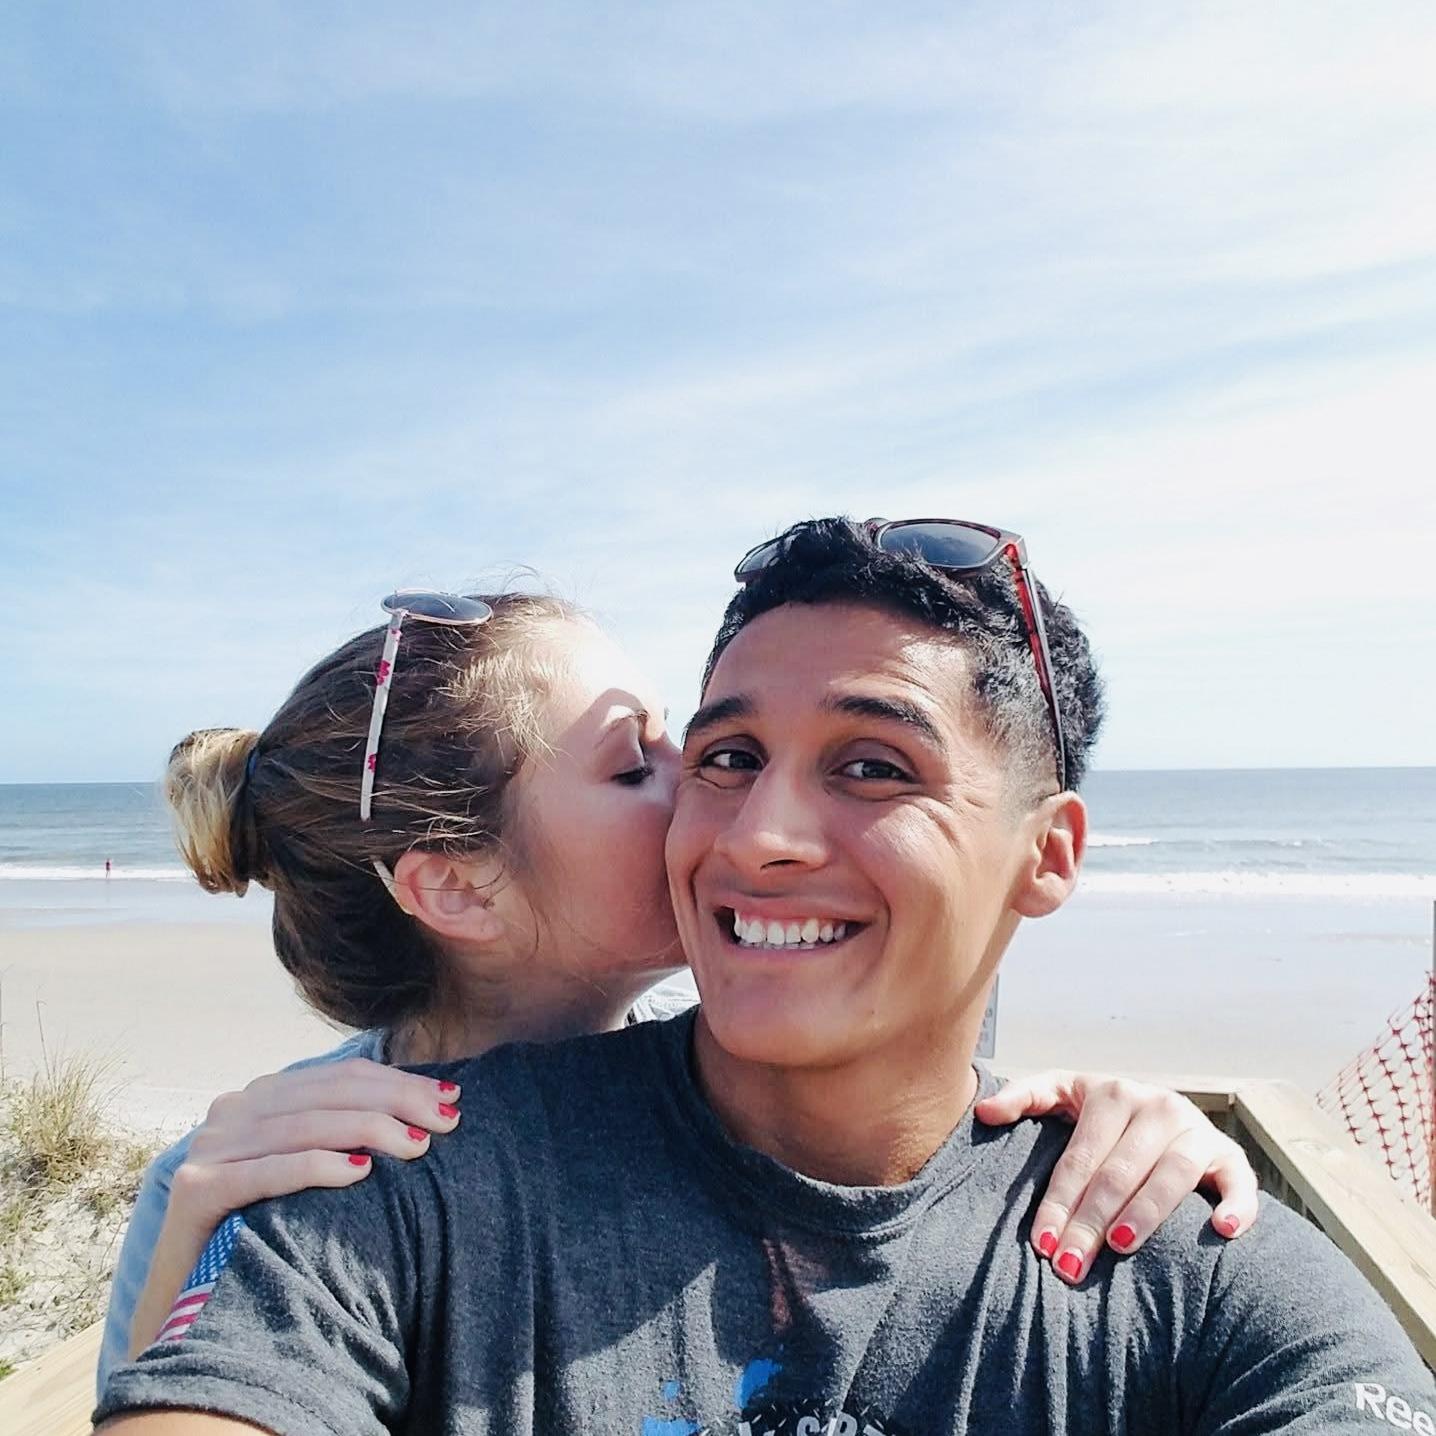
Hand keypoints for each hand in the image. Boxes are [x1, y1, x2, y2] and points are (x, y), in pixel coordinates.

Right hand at [168, 1058, 461, 1232]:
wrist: (187, 1306)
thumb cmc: (264, 1236)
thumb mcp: (305, 1174)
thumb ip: (342, 1136)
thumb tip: (425, 1115)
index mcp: (261, 1098)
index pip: (342, 1077)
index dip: (400, 1082)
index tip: (452, 1098)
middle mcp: (232, 1111)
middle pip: (330, 1093)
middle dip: (397, 1101)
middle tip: (448, 1121)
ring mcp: (210, 1147)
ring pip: (306, 1125)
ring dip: (371, 1129)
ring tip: (418, 1146)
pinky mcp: (196, 1189)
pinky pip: (269, 1169)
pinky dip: (318, 1165)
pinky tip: (361, 1172)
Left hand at [974, 1070, 1257, 1284]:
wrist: (1158, 1111)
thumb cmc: (1099, 1115)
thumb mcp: (1061, 1094)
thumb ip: (1024, 1097)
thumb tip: (983, 1113)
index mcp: (1113, 1094)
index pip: (1080, 1157)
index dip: (1058, 1201)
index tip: (1041, 1244)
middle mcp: (1158, 1107)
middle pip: (1119, 1173)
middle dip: (1091, 1222)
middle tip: (1069, 1265)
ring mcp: (1196, 1131)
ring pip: (1172, 1175)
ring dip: (1147, 1213)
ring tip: (1120, 1246)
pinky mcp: (1230, 1156)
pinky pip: (1239, 1180)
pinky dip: (1236, 1205)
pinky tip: (1221, 1231)